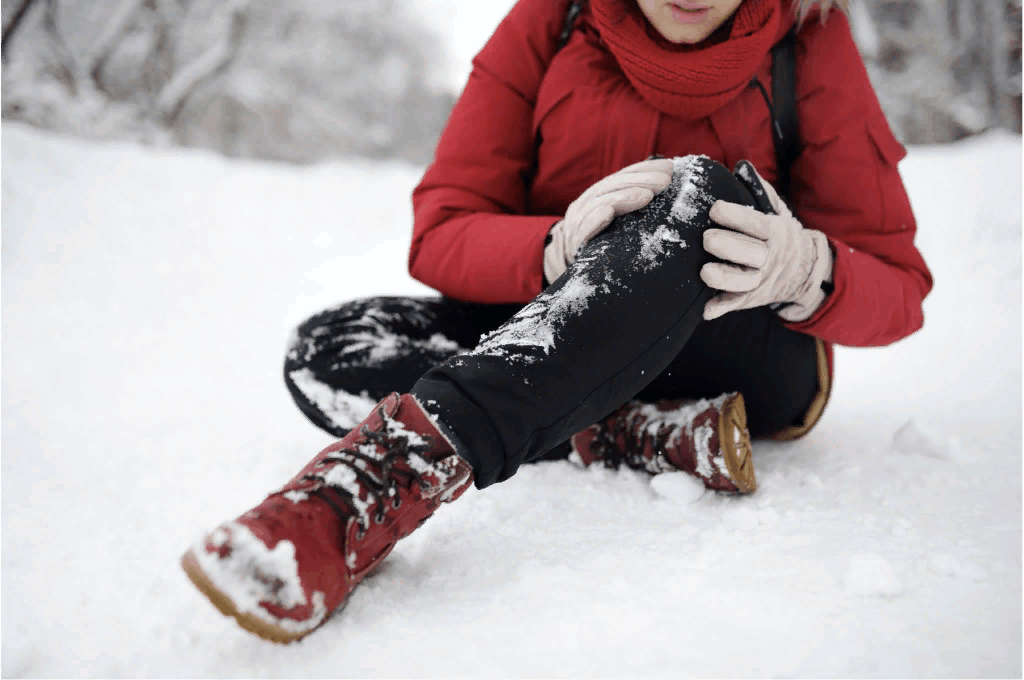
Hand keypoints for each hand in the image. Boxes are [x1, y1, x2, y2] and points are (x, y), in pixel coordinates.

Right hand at [544, 158, 673, 282]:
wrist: (571, 269)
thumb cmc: (601, 244)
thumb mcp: (618, 222)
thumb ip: (632, 206)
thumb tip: (664, 191)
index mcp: (598, 196)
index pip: (622, 177)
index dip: (644, 170)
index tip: (669, 167)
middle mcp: (586, 204)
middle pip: (614, 186)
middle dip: (641, 181)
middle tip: (665, 181)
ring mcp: (578, 222)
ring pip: (600, 202)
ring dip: (625, 197)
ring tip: (648, 196)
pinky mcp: (574, 242)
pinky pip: (583, 229)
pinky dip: (595, 219)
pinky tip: (608, 212)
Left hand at [700, 166, 832, 321]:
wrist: (803, 271)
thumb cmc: (780, 235)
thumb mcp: (777, 211)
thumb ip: (760, 191)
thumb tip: (741, 166)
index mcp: (774, 233)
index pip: (757, 224)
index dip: (737, 217)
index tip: (715, 208)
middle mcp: (769, 258)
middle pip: (752, 254)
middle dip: (729, 247)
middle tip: (707, 239)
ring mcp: (760, 280)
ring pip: (745, 283)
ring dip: (725, 279)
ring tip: (704, 273)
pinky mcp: (750, 298)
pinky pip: (736, 304)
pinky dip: (721, 308)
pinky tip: (706, 310)